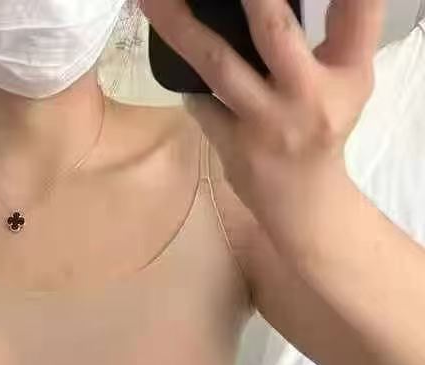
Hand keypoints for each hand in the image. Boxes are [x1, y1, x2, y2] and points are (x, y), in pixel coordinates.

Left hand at [143, 0, 383, 226]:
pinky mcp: (232, 147)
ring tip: (150, 0)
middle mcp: (309, 95)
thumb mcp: (348, 74)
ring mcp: (265, 124)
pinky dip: (186, 78)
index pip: (359, 11)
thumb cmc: (324, 122)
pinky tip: (169, 49)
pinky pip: (199, 102)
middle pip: (274, 30)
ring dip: (180, 28)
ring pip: (218, 64)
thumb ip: (342, 27)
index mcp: (349, 70)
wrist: (304, 200)